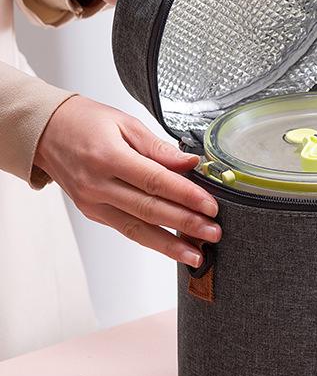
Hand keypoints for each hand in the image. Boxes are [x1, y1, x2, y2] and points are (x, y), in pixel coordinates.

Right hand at [34, 96, 220, 267]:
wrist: (44, 132)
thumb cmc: (85, 122)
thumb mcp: (125, 123)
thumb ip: (160, 148)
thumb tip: (191, 162)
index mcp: (108, 157)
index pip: (156, 181)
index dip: (186, 196)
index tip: (211, 206)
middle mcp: (98, 184)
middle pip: (150, 209)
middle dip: (186, 224)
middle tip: (213, 232)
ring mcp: (93, 202)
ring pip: (137, 229)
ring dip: (170, 244)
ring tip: (197, 253)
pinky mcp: (93, 212)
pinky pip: (127, 229)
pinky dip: (152, 241)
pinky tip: (173, 248)